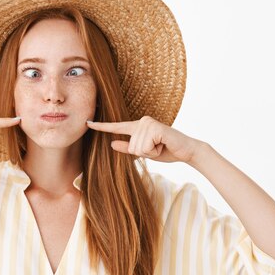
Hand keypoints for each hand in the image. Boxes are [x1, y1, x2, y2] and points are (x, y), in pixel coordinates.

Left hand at [86, 115, 203, 163]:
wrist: (186, 151)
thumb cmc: (165, 150)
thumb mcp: (144, 152)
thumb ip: (128, 148)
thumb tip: (111, 143)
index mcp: (137, 126)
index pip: (117, 127)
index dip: (101, 127)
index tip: (88, 123)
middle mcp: (141, 121)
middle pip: (131, 147)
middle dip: (145, 153)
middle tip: (158, 148)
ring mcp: (148, 123)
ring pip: (138, 148)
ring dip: (151, 152)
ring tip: (161, 146)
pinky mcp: (155, 127)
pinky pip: (146, 147)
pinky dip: (155, 151)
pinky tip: (164, 145)